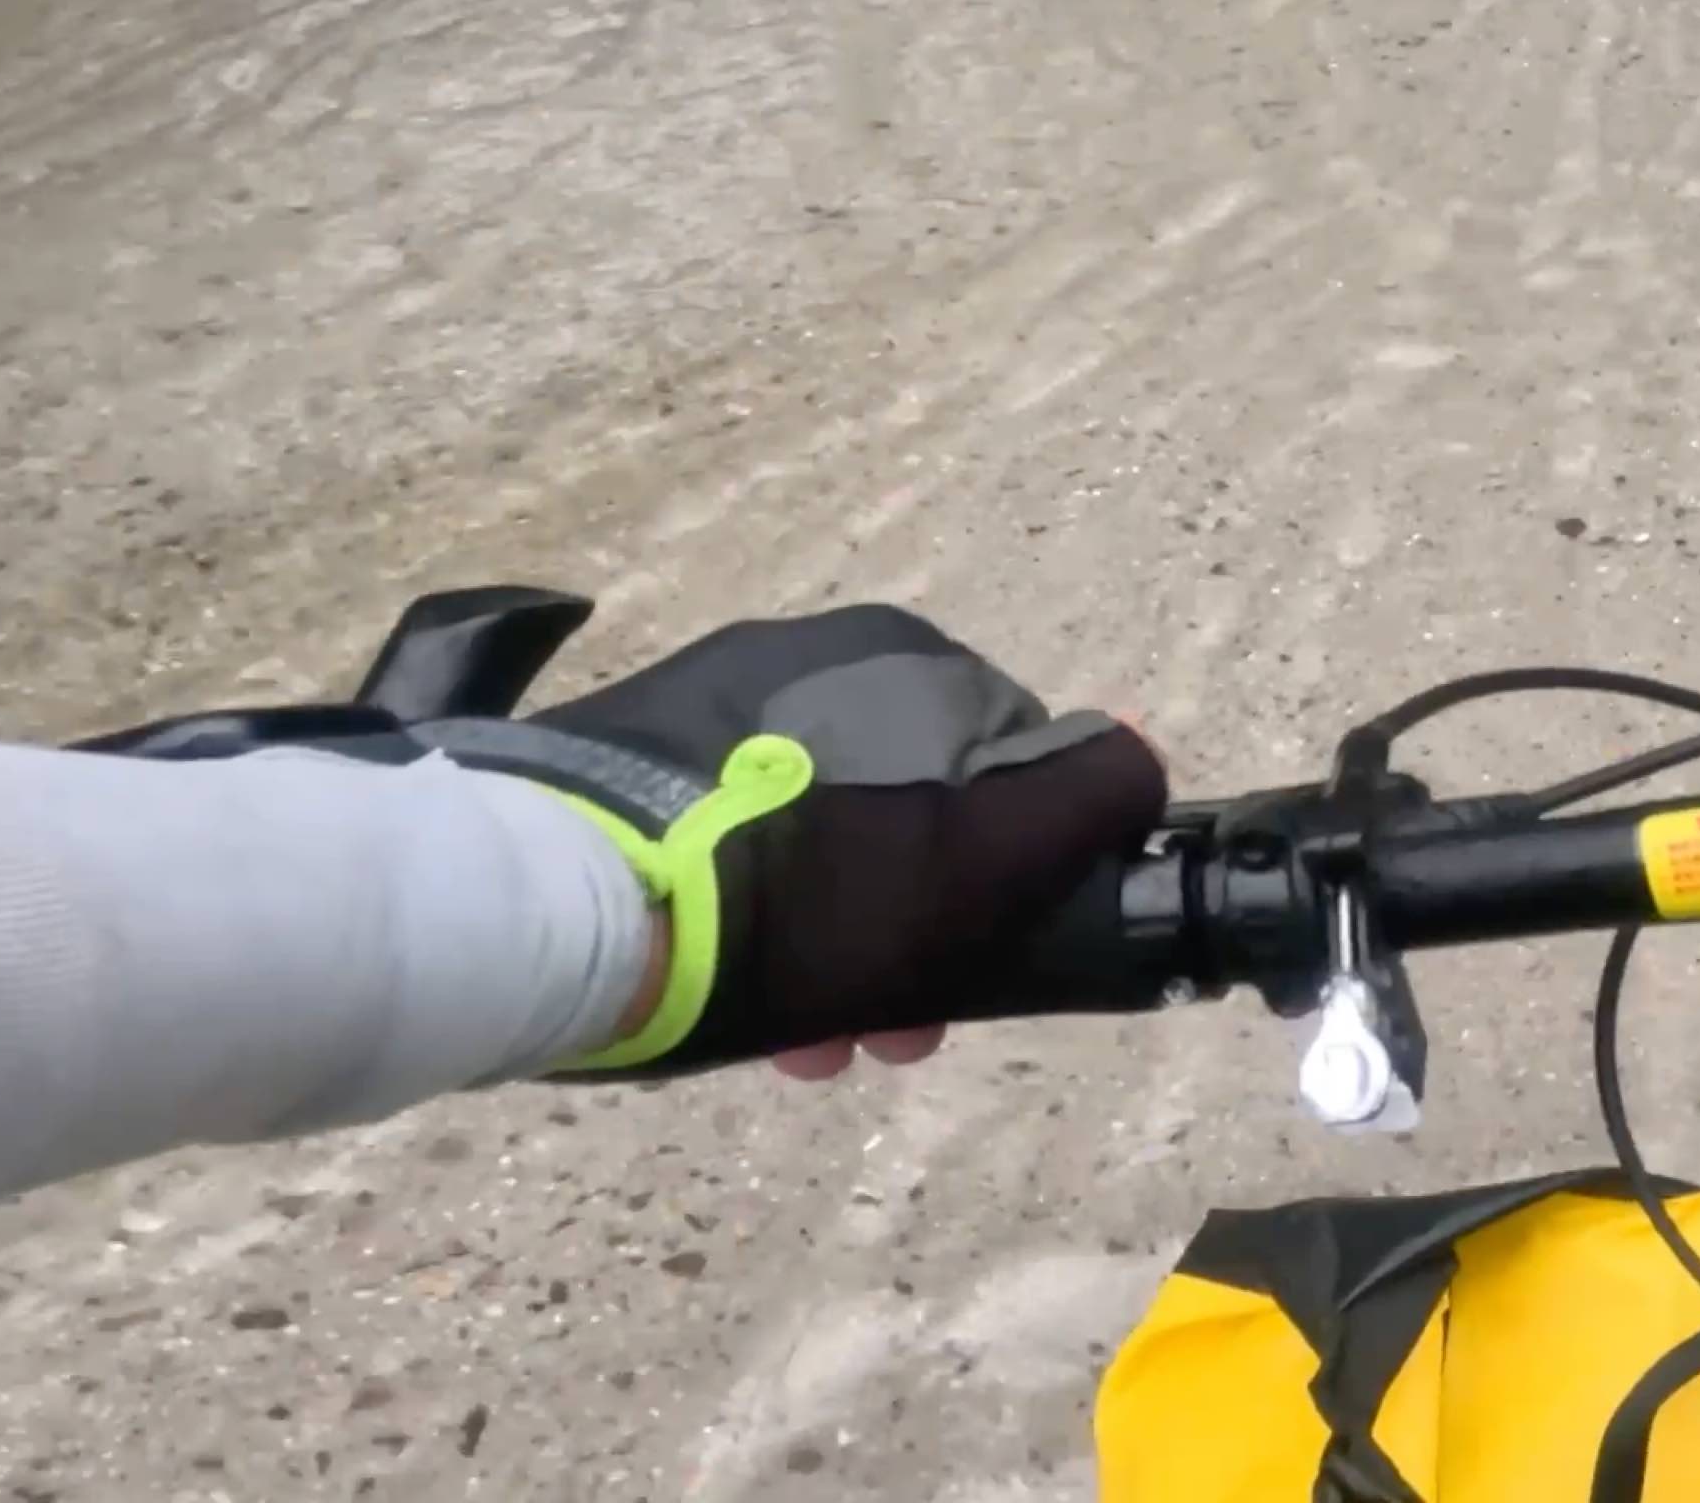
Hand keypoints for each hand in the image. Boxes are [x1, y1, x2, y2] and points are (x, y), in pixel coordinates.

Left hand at [429, 608, 1165, 1075]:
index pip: (1007, 764)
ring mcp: (705, 703)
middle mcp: (808, 658)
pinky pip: (725, 837)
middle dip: (914, 927)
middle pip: (906, 808)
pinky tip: (728, 995)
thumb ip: (1081, 803)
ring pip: (818, 836)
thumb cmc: (797, 897)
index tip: (978, 973)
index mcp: (901, 659)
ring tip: (802, 1042)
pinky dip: (750, 913)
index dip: (1011, 878)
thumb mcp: (974, 865)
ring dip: (834, 940)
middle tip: (887, 1035)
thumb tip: (1137, 758)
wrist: (562, 907)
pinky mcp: (622, 755)